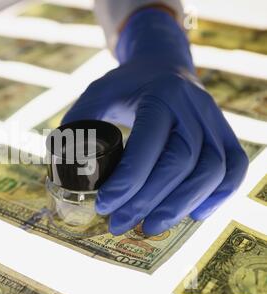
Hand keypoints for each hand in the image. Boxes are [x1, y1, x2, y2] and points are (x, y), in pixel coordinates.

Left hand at [62, 8, 247, 235]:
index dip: (128, 180)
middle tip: (120, 224)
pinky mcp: (226, 133)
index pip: (149, 144)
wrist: (163, 66)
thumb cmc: (127, 85)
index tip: (105, 205)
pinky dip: (218, 195)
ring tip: (151, 227)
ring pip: (212, 170)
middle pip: (181, 162)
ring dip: (181, 205)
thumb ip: (78, 124)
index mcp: (161, 94)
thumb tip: (60, 165)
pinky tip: (193, 214)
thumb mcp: (96, 94)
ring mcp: (215, 120)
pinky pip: (234, 168)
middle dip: (149, 200)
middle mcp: (194, 107)